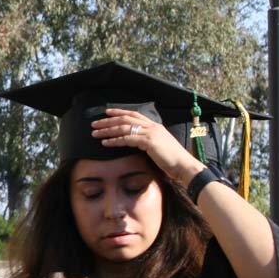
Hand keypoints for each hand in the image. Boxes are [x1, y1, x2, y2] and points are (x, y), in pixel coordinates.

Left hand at [91, 108, 205, 184]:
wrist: (184, 165)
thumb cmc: (172, 159)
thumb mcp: (159, 146)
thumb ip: (148, 142)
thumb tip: (136, 142)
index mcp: (154, 126)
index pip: (134, 114)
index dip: (119, 112)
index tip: (107, 112)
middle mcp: (152, 126)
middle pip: (125, 119)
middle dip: (108, 120)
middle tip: (94, 124)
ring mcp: (150, 133)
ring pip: (124, 128)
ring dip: (107, 130)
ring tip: (94, 133)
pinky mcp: (149, 141)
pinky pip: (127, 139)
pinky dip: (114, 140)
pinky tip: (105, 143)